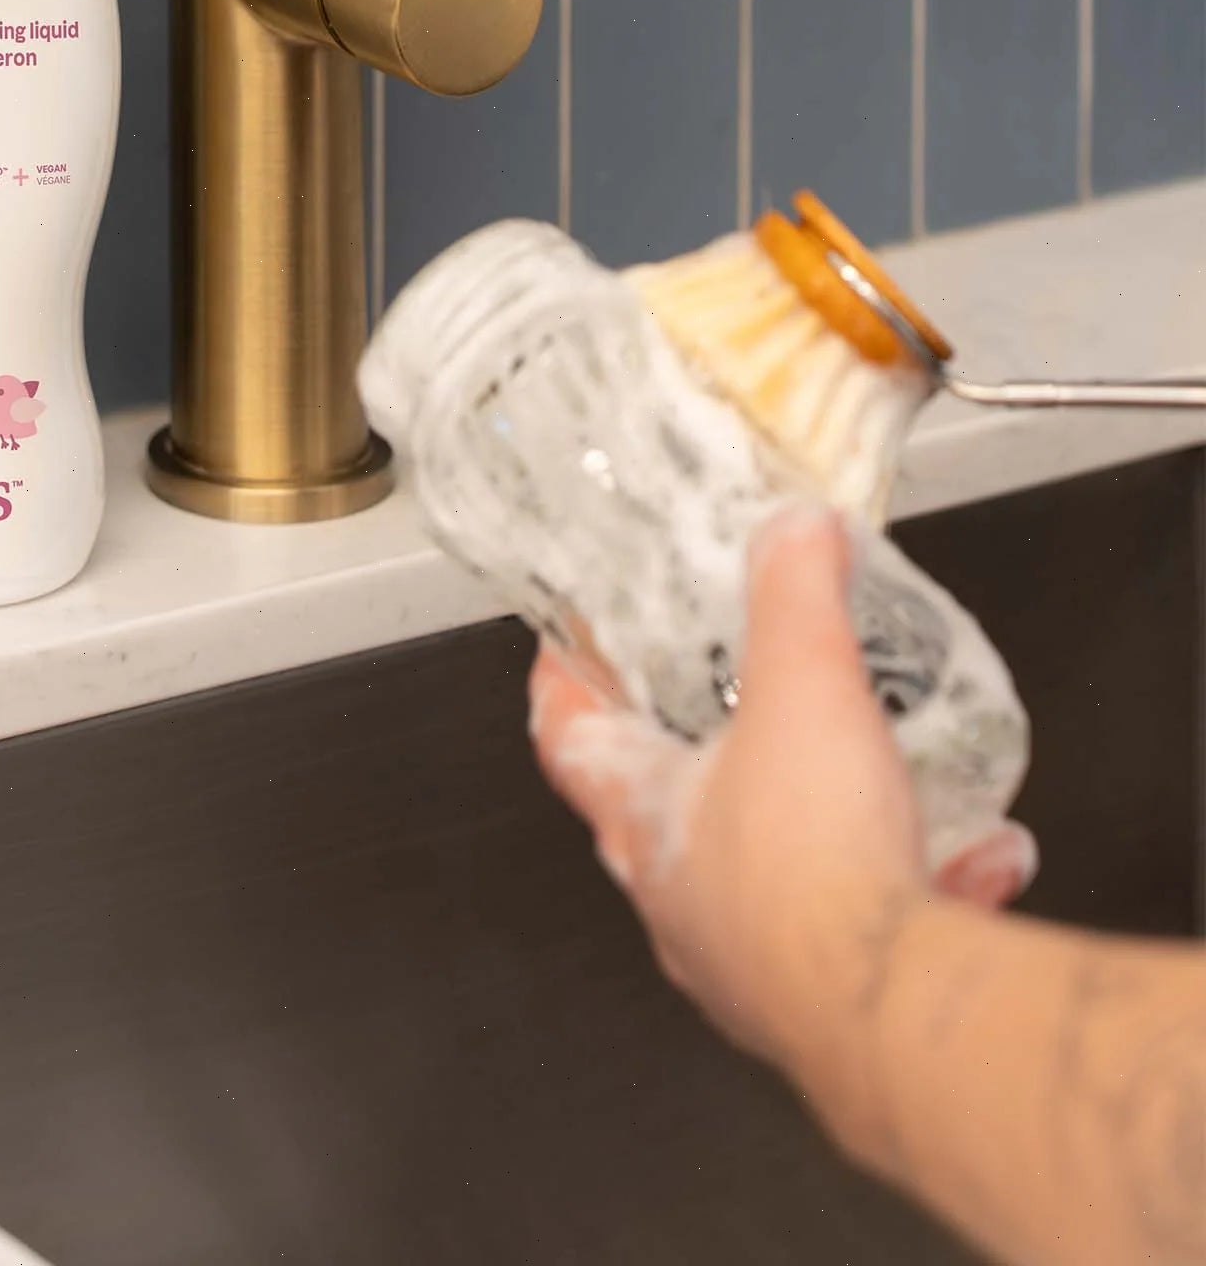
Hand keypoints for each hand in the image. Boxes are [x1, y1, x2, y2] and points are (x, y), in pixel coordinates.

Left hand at [527, 506, 1036, 1153]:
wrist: (891, 1014)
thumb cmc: (814, 865)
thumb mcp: (802, 685)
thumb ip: (795, 595)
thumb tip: (792, 531)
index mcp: (643, 815)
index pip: (566, 735)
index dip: (563, 680)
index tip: (569, 642)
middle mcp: (678, 893)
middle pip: (662, 804)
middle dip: (700, 748)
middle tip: (732, 698)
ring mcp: (743, 956)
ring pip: (770, 870)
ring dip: (822, 820)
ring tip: (879, 779)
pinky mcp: (821, 1003)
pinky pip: (862, 929)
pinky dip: (916, 883)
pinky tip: (981, 857)